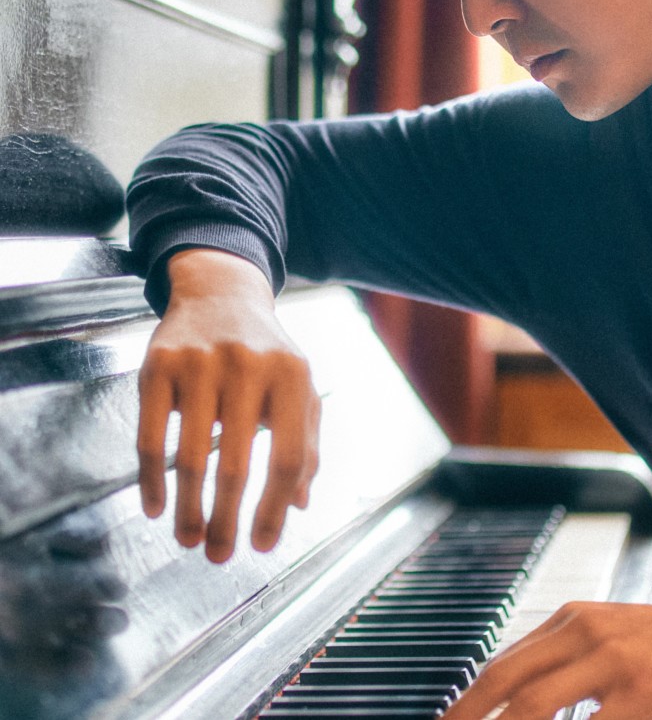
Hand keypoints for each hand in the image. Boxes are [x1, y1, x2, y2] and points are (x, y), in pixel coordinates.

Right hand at [136, 249, 320, 562]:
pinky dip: (152, 480)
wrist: (221, 294)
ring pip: (192, 457)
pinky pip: (150, 436)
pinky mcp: (158, 365)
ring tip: (189, 539)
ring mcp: (200, 364)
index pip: (287, 459)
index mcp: (292, 376)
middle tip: (219, 555)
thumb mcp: (297, 388)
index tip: (262, 545)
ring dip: (189, 509)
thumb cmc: (266, 353)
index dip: (274, 509)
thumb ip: (304, 442)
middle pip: (237, 465)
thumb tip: (298, 504)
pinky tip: (157, 507)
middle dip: (226, 521)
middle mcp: (249, 366)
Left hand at [443, 601, 651, 719]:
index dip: (469, 699)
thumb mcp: (613, 637)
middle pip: (506, 682)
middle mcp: (586, 632)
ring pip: (535, 707)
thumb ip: (566, 660)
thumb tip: (515, 696)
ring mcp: (613, 663)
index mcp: (574, 618)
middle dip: (469, 716)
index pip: (503, 660)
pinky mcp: (642, 697)